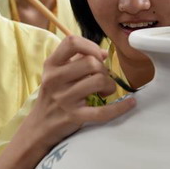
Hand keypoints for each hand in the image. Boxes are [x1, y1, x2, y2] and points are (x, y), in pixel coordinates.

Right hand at [22, 35, 135, 150]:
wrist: (40, 127)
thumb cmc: (53, 96)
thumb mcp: (57, 73)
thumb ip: (77, 59)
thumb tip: (104, 52)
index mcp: (51, 65)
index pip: (72, 42)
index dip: (91, 46)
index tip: (97, 56)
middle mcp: (54, 79)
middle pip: (91, 62)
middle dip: (104, 70)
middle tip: (102, 79)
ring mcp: (63, 98)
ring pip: (98, 81)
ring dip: (109, 86)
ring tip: (105, 91)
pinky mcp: (73, 116)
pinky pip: (103, 111)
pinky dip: (120, 107)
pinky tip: (129, 103)